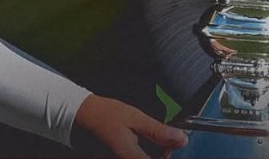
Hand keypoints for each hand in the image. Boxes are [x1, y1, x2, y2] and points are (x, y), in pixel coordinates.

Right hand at [73, 94, 187, 158]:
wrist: (86, 115)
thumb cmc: (108, 115)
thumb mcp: (136, 119)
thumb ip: (159, 131)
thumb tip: (182, 139)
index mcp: (132, 158)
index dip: (169, 154)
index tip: (176, 140)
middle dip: (164, 152)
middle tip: (166, 135)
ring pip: (147, 158)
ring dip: (155, 151)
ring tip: (154, 135)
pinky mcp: (123, 158)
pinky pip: (140, 156)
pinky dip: (147, 150)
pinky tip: (145, 139)